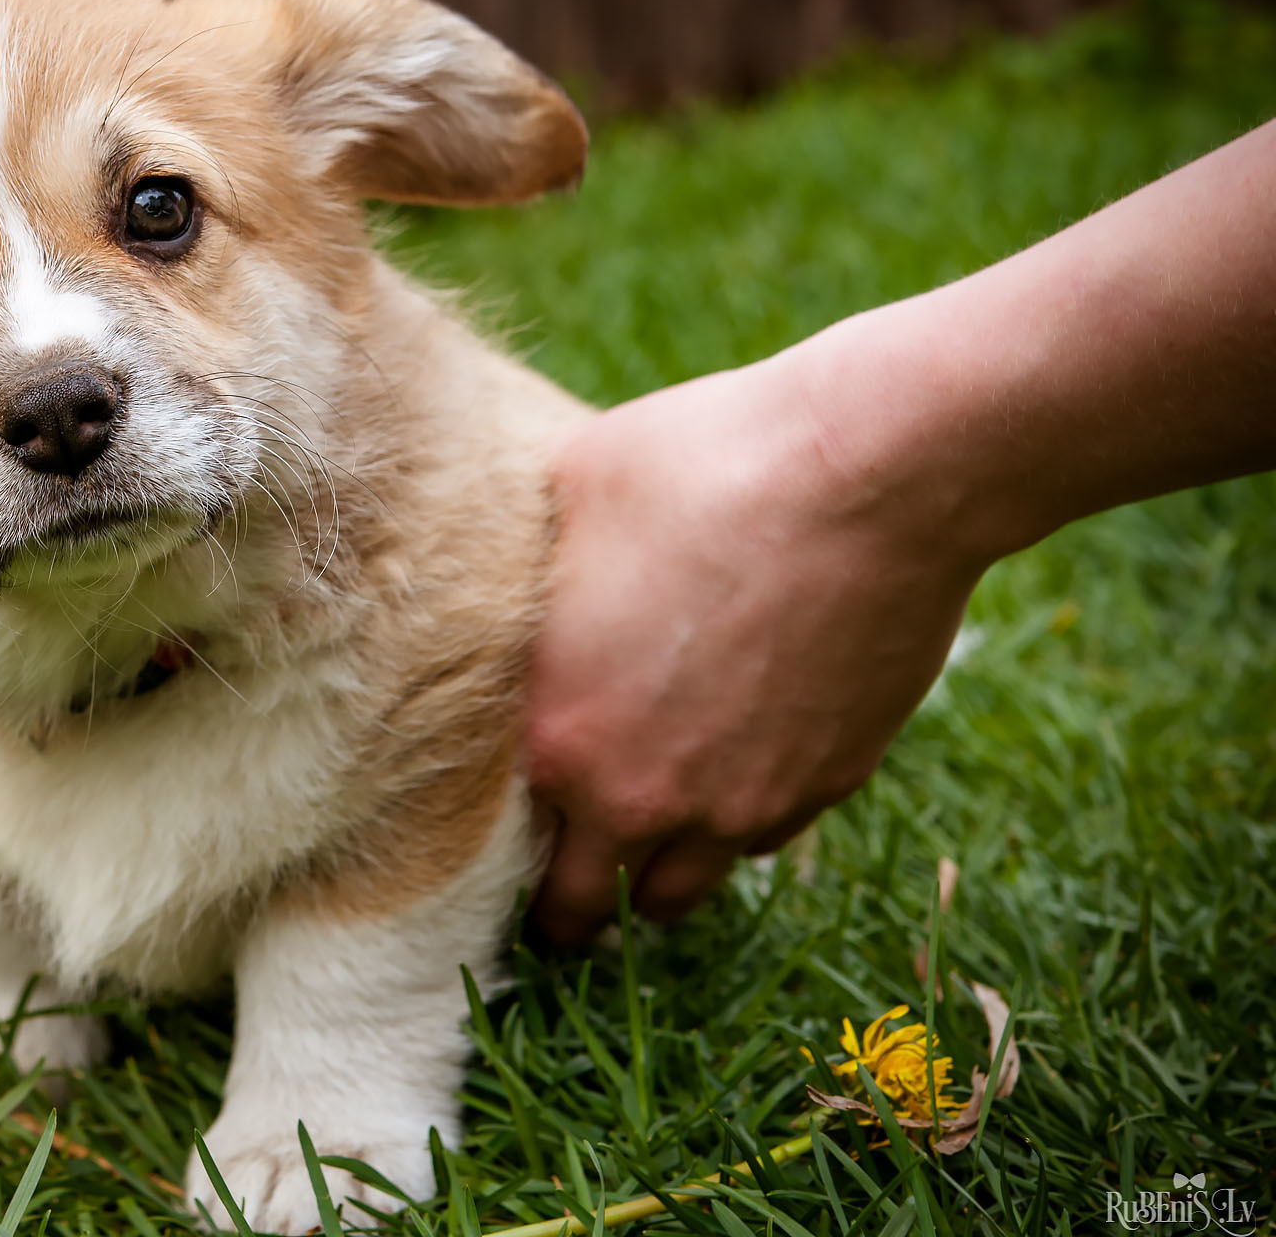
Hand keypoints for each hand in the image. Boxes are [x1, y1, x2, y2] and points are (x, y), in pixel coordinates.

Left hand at [522, 344, 988, 941]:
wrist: (869, 474)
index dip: (502, 837)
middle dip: (573, 899)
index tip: (505, 824)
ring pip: (685, 883)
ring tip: (647, 825)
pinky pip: (765, 832)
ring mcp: (745, 802)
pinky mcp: (830, 781)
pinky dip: (739, 815)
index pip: (506, 842)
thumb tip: (512, 577)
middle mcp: (645, 796)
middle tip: (564, 873)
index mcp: (558, 738)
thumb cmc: (700, 468)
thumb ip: (534, 579)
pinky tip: (732, 760)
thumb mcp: (567, 500)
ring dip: (659, 863)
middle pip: (592, 903)